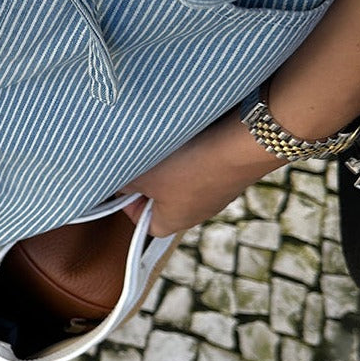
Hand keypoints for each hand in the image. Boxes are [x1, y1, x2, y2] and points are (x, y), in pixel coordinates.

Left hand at [120, 108, 275, 236]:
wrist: (243, 143)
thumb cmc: (189, 165)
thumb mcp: (142, 174)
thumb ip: (122, 182)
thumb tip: (116, 182)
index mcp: (172, 223)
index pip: (141, 221)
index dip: (128, 200)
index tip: (123, 178)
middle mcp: (196, 213)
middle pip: (161, 198)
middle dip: (150, 176)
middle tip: (143, 156)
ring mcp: (217, 193)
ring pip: (182, 178)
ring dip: (172, 161)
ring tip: (168, 144)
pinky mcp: (230, 173)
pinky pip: (204, 164)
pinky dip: (195, 151)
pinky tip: (193, 138)